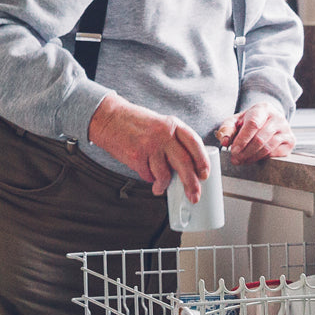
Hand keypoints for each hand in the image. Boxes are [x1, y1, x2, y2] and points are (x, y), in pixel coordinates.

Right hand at [88, 94, 209, 198]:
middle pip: (184, 163)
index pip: (194, 143)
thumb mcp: (160, 125)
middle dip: (191, 183)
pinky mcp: (136, 157)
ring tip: (159, 187)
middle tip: (194, 195)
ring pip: (165, 174)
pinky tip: (145, 173)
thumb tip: (186, 166)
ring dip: (163, 185)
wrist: (109, 118)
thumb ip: (173, 141)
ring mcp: (149, 146)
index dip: (202, 161)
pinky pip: (148, 175)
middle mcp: (163, 134)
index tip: (205, 174)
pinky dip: (149, 179)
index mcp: (172, 124)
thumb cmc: (135, 123)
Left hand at [214, 103, 295, 164]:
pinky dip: (262, 158)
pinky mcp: (291, 141)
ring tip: (242, 160)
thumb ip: (227, 129)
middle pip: (260, 138)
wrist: (267, 119)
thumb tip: (225, 141)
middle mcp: (278, 117)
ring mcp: (286, 129)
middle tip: (235, 159)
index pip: (253, 124)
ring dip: (252, 157)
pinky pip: (275, 154)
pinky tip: (253, 158)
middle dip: (245, 152)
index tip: (233, 150)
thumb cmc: (249, 121)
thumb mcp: (235, 121)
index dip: (242, 139)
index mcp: (263, 108)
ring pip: (268, 147)